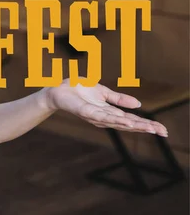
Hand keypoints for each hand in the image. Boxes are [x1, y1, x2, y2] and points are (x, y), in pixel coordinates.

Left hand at [45, 78, 167, 136]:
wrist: (58, 89)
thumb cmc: (78, 90)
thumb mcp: (103, 92)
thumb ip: (119, 99)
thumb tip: (138, 104)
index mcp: (109, 112)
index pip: (132, 120)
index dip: (147, 124)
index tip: (163, 129)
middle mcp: (104, 117)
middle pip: (128, 124)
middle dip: (146, 128)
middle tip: (163, 132)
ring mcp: (96, 116)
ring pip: (118, 122)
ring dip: (135, 126)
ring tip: (150, 128)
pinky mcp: (86, 112)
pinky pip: (102, 117)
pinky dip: (115, 120)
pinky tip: (127, 122)